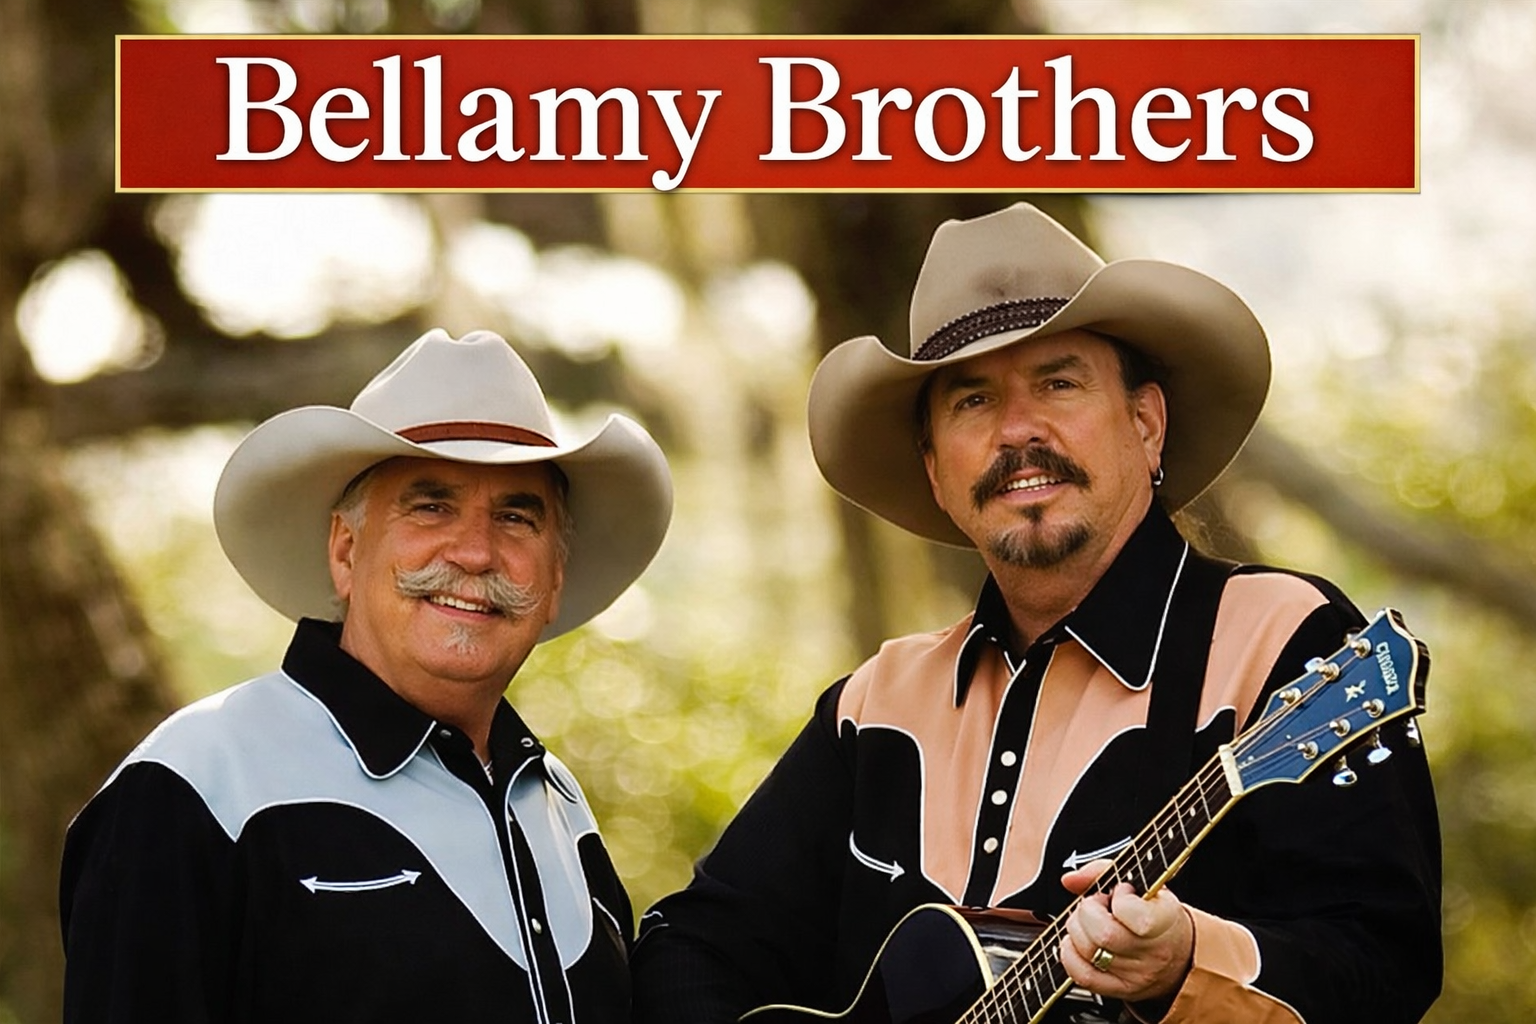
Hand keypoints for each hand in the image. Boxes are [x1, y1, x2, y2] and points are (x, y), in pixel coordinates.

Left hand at [1057, 859, 1193, 1005]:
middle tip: (1095, 905)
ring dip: (1077, 930)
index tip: (1120, 892)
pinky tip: (1077, 942)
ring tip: (1088, 922)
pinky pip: (1082, 976)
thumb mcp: (1144, 885)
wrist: (1181, 956)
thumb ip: (1103, 871)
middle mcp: (1153, 952)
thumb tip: (1070, 879)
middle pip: (1103, 935)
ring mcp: (1136, 975)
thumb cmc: (1158, 915)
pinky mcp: (1120, 989)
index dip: (1119, 898)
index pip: (1132, 913)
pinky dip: (1070, 954)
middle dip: (1088, 912)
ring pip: (1089, 952)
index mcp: (1165, 921)